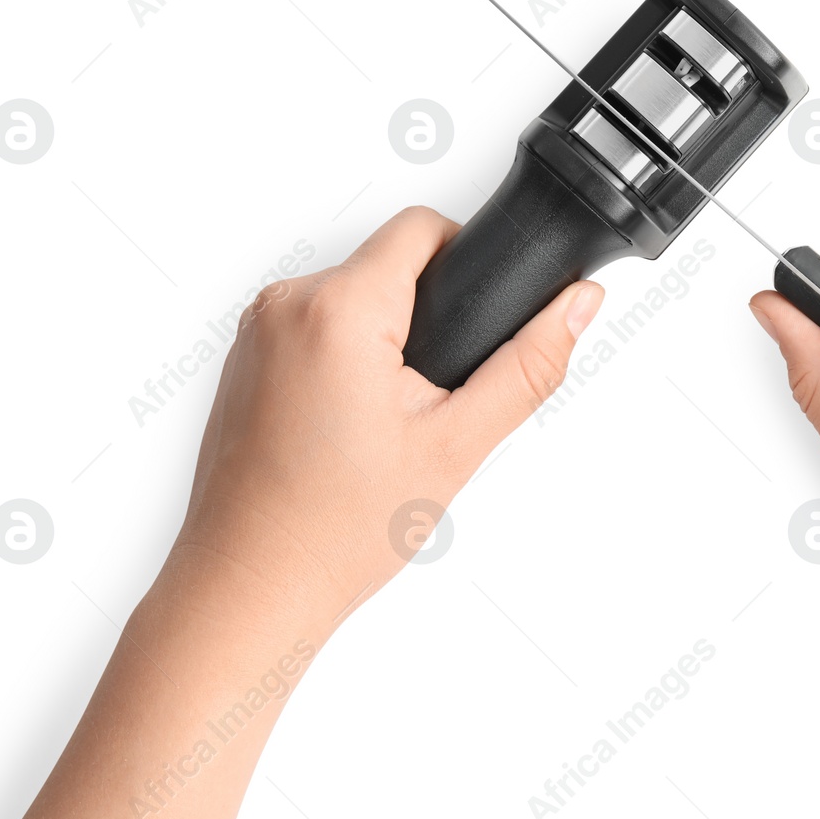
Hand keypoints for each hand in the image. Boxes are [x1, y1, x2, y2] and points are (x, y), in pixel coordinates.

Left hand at [0, 207, 603, 818]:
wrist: (247, 590)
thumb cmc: (333, 533)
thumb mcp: (456, 445)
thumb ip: (527, 366)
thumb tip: (577, 306)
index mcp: (336, 309)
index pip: (422, 228)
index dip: (468, 262)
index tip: (475, 325)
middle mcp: (283, 304)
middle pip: (387, 264)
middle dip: (425, 320)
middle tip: (429, 405)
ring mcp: (254, 331)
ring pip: (352, 298)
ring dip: (384, 343)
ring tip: (385, 429)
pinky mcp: (242, 359)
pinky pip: (313, 328)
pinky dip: (344, 362)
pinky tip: (348, 433)